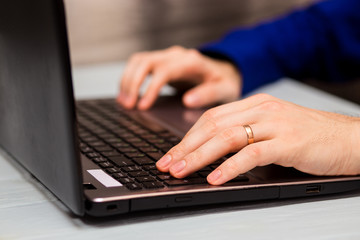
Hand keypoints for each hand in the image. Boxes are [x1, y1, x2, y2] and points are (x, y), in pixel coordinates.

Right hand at [117, 46, 240, 109]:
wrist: (223, 71)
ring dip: (127, 80)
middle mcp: (176, 55)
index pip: (164, 71)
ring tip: (124, 102)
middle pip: (145, 62)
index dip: (150, 88)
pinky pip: (139, 65)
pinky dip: (129, 78)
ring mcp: (167, 57)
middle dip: (132, 83)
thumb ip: (209, 94)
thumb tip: (188, 100)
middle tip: (128, 106)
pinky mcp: (160, 62)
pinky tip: (127, 95)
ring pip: (138, 61)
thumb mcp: (225, 90)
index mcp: (191, 62)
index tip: (142, 107)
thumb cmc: (224, 82)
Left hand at [156, 94, 359, 184]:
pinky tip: (215, 178)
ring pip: (226, 138)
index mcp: (255, 104)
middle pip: (212, 126)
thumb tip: (211, 151)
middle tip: (167, 164)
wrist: (347, 138)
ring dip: (199, 157)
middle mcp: (262, 110)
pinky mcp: (288, 143)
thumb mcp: (272, 127)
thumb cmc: (308, 135)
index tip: (171, 153)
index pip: (211, 117)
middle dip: (185, 147)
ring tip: (181, 171)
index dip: (187, 136)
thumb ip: (245, 133)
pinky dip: (229, 167)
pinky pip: (251, 154)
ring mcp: (275, 124)